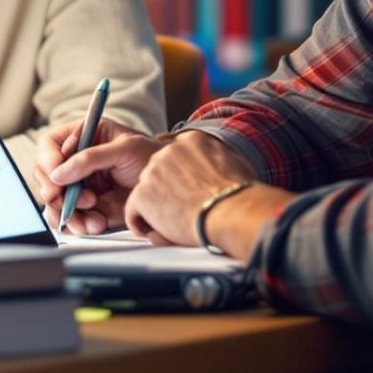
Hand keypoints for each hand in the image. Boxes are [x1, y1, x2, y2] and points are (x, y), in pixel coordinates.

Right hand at [39, 119, 162, 234]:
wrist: (171, 186)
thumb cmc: (152, 157)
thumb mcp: (124, 149)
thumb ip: (89, 159)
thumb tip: (58, 174)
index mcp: (84, 136)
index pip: (50, 144)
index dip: (47, 160)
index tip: (55, 178)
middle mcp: (77, 161)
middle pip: (47, 175)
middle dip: (57, 193)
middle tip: (72, 202)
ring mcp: (82, 185)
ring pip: (56, 201)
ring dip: (68, 214)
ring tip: (89, 220)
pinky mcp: (89, 208)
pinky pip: (72, 218)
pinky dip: (79, 225)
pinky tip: (95, 225)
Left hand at [121, 132, 260, 247]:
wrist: (231, 211)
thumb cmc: (239, 194)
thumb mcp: (234, 162)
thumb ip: (217, 158)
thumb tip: (217, 164)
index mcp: (191, 141)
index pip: (175, 154)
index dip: (177, 175)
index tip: (183, 189)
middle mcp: (168, 152)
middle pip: (158, 172)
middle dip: (165, 191)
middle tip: (179, 209)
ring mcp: (152, 172)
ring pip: (146, 192)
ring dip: (155, 208)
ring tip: (172, 224)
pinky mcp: (142, 195)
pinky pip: (133, 211)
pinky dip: (140, 223)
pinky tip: (152, 232)